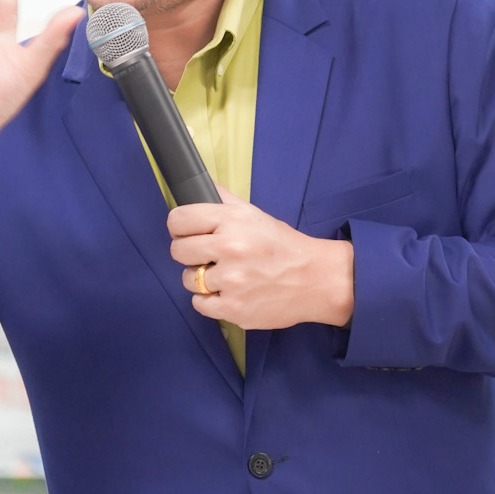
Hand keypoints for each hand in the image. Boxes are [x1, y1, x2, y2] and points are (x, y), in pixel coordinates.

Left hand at [168, 185, 354, 330]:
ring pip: (188, 279)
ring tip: (223, 276)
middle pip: (178, 250)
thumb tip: (201, 185)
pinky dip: (210, 300)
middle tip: (206, 256)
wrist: (316, 280)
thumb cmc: (284, 247)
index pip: (179, 219)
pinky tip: (228, 292)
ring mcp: (231, 281)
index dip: (179, 227)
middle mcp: (230, 248)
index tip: (186, 233)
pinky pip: (199, 304)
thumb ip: (224, 200)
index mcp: (232, 221)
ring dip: (200, 279)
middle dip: (189, 253)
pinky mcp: (234, 308)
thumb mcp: (255, 214)